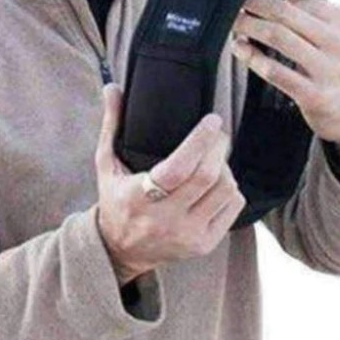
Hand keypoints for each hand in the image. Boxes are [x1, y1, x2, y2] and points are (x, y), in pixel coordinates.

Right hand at [94, 84, 245, 285]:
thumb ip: (112, 125)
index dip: (200, 140)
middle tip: (217, 133)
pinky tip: (217, 181)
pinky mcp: (203, 245)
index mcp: (140, 197)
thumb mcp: (106, 164)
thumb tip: (112, 88)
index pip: (179, 167)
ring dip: (225, 168)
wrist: (120, 250)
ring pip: (226, 191)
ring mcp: (188, 235)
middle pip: (209, 176)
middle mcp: (167, 219)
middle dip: (219, 148)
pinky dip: (230, 189)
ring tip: (215, 157)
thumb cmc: (115, 199)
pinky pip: (232, 208)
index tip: (212, 120)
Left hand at [230, 0, 339, 168]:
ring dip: (248, 26)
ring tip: (232, 22)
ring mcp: (329, 70)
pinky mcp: (315, 95)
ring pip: (278, 37)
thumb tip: (276, 2)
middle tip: (232, 0)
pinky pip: (276, 71)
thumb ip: (319, 21)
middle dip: (254, 4)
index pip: (301, 1)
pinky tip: (239, 49)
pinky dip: (252, 57)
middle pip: (286, 13)